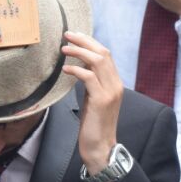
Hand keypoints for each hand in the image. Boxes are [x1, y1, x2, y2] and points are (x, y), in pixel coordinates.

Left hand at [60, 31, 122, 176]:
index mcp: (115, 82)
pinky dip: (76, 70)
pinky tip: (65, 70)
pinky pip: (89, 77)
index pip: (105, 54)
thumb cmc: (93, 125)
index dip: (90, 42)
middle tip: (67, 34)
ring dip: (79, 52)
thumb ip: (91, 82)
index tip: (74, 36)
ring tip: (64, 49)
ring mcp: (110, 92)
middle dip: (84, 41)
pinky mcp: (102, 100)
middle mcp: (116, 84)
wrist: (100, 147)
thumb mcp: (92, 99)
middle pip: (103, 53)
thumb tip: (79, 66)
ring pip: (98, 61)